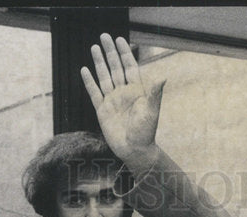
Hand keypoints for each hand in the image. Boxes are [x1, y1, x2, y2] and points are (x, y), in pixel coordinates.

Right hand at [80, 34, 164, 165]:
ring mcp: (112, 101)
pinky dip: (89, 82)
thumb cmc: (146, 133)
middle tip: (104, 36)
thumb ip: (154, 93)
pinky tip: (84, 70)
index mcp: (136, 91)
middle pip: (116, 68)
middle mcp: (124, 94)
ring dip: (99, 63)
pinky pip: (94, 93)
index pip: (130, 67)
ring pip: (104, 77)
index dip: (125, 53)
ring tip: (94, 47)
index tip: (120, 39)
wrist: (135, 151)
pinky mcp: (102, 111)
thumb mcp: (151, 111)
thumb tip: (162, 77)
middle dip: (110, 52)